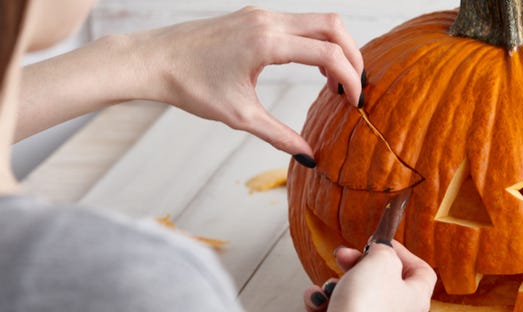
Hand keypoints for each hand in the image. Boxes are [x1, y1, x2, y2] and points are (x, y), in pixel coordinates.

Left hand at [131, 6, 363, 159]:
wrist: (152, 60)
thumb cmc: (190, 85)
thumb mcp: (239, 116)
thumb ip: (279, 136)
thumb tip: (309, 157)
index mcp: (267, 42)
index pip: (328, 54)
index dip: (350, 78)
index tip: (355, 101)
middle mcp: (268, 21)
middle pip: (332, 26)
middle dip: (353, 54)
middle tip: (355, 86)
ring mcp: (261, 14)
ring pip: (317, 21)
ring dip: (334, 48)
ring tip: (333, 82)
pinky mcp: (253, 16)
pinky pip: (298, 23)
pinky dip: (314, 42)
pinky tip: (310, 68)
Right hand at [303, 241, 435, 311]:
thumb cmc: (367, 303)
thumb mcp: (381, 261)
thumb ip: (385, 250)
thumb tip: (381, 249)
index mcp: (415, 297)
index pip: (421, 272)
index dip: (403, 253)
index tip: (380, 243)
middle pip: (381, 279)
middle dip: (356, 263)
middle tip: (342, 254)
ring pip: (353, 295)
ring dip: (334, 284)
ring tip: (329, 286)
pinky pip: (336, 309)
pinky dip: (323, 302)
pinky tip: (316, 299)